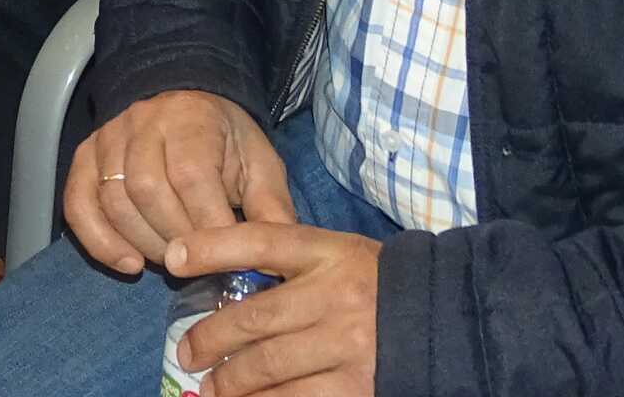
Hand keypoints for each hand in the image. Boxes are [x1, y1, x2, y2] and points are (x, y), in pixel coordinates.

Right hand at [64, 88, 293, 272]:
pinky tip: (128, 264)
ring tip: (172, 263)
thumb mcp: (259, 163)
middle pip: (147, 190)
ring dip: (143, 243)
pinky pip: (77, 202)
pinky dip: (98, 240)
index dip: (207, 225)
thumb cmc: (225, 140)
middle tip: (200, 264)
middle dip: (175, 238)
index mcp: (191, 120)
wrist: (184, 101)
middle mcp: (142, 124)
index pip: (191, 177)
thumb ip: (270, 207)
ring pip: (112, 199)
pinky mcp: (84, 156)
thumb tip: (279, 260)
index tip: (228, 261)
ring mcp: (108, 139)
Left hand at [168, 220, 379, 396]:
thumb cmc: (378, 285)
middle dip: (210, 339)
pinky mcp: (358, 388)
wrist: (450, 321)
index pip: (260, 241)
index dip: (210, 247)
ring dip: (231, 382)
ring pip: (269, 368)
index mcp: (329, 253)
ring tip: (210, 390)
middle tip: (187, 354)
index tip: (172, 258)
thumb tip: (221, 274)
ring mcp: (348, 347)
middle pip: (254, 318)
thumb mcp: (339, 254)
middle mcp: (335, 297)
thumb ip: (290, 261)